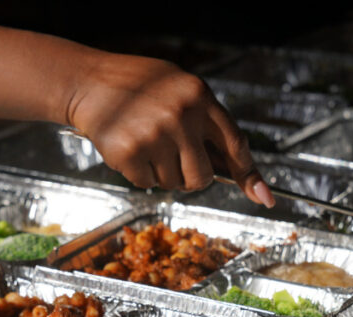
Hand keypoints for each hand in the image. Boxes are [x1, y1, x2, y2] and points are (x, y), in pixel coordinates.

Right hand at [65, 53, 274, 206]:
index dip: (250, 175)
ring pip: (173, 183)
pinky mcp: (130, 153)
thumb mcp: (179, 89)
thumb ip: (205, 122)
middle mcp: (182, 117)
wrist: (88, 82)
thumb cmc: (137, 86)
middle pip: (202, 176)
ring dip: (161, 173)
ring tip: (144, 142)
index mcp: (200, 97)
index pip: (235, 144)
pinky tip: (128, 147)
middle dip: (191, 178)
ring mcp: (155, 136)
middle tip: (173, 160)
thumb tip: (230, 169)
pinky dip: (138, 173)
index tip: (264, 198)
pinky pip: (146, 183)